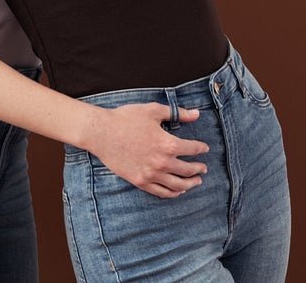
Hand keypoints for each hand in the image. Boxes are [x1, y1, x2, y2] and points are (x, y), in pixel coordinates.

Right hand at [90, 103, 208, 197]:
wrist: (100, 132)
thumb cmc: (125, 118)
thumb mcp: (152, 111)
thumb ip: (177, 113)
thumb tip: (197, 114)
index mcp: (168, 144)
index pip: (193, 149)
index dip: (201, 148)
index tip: (204, 148)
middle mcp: (162, 162)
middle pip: (188, 170)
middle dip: (198, 169)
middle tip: (203, 168)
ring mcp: (151, 174)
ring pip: (178, 185)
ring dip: (190, 184)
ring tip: (196, 181)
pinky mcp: (140, 181)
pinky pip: (162, 192)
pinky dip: (173, 193)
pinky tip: (178, 191)